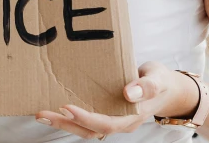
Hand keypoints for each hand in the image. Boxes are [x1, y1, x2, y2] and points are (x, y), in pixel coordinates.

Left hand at [35, 61, 198, 139]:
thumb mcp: (158, 79)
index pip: (106, 123)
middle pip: (89, 129)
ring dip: (62, 122)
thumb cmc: (160, 81)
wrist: (167, 88)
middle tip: (42, 115)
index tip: (66, 107)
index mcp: (131, 116)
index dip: (85, 118)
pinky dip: (69, 117)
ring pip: (85, 128)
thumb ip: (147, 85)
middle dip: (65, 123)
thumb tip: (129, 93)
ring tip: (41, 115)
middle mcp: (119, 122)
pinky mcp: (105, 112)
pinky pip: (85, 119)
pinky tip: (53, 107)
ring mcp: (112, 119)